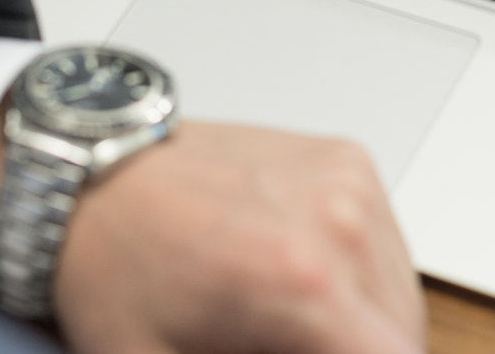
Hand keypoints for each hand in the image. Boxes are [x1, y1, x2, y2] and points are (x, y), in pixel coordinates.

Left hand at [0, 121, 425, 353]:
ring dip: (364, 322)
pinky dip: (359, 274)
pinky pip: (386, 243)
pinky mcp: (348, 160)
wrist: (88, 175)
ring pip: (403, 292)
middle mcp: (341, 222)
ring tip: (290, 323)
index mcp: (305, 285)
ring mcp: (350, 182)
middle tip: (287, 348)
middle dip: (358, 352)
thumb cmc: (116, 269)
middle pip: (406, 332)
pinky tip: (300, 278)